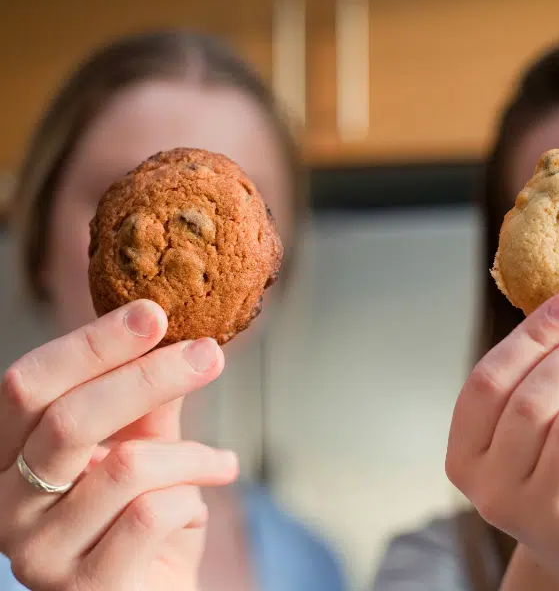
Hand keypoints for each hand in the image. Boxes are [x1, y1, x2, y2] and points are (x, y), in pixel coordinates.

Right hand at [0, 300, 237, 590]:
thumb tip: (171, 334)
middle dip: (150, 376)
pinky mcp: (84, 588)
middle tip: (210, 353)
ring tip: (220, 463)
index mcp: (8, 458)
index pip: (29, 385)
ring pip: (126, 467)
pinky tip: (199, 509)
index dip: (91, 344)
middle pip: (68, 418)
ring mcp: (37, 552)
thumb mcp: (142, 448)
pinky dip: (194, 500)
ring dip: (192, 458)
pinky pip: (153, 514)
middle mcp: (4, 505)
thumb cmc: (143, 523)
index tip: (154, 312)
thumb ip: (145, 403)